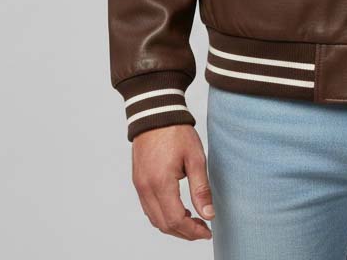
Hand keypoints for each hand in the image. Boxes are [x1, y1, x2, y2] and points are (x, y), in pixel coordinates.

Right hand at [131, 124, 214, 239]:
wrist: (155, 112)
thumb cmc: (176, 132)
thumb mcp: (195, 158)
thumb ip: (201, 189)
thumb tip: (208, 215)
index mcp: (160, 183)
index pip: (175, 220)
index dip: (192, 231)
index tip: (207, 232)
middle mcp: (146, 188)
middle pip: (163, 224)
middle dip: (184, 233)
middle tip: (202, 230)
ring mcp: (139, 185)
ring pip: (154, 219)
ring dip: (173, 226)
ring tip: (193, 222)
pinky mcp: (138, 181)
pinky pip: (148, 208)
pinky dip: (163, 215)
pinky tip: (177, 210)